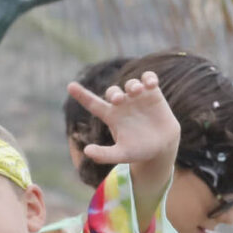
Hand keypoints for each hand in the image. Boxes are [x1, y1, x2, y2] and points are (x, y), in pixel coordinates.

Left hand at [66, 73, 180, 174]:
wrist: (162, 146)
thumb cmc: (139, 150)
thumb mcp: (122, 154)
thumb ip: (104, 154)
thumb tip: (87, 151)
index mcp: (111, 116)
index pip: (93, 103)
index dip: (81, 95)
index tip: (70, 86)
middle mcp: (122, 104)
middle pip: (113, 92)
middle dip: (114, 93)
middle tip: (118, 100)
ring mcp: (137, 97)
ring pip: (131, 84)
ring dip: (132, 85)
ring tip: (137, 92)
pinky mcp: (153, 93)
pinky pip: (148, 79)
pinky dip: (149, 78)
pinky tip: (151, 84)